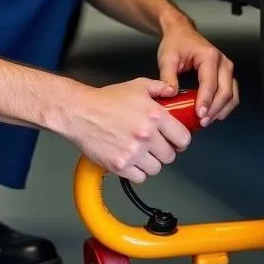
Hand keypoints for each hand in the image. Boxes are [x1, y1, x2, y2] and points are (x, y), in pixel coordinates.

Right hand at [65, 78, 191, 183]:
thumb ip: (159, 87)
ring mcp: (133, 152)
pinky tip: (131, 160)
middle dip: (164, 151)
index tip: (176, 141)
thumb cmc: (106, 100)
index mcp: (155, 115)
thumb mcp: (136, 86)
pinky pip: (140, 177)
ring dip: (150, 163)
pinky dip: (136, 172)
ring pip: (156, 169)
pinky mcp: (120, 165)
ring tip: (141, 153)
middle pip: (170, 156)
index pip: (183, 138)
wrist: (80, 112)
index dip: (181, 141)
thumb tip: (172, 91)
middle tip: (155, 146)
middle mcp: (146, 135)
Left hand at [157, 22, 238, 126]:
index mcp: (209, 56)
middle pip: (226, 91)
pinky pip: (231, 93)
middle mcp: (222, 62)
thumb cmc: (176, 43)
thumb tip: (171, 93)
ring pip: (232, 94)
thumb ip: (167, 76)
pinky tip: (213, 114)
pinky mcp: (225, 75)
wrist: (181, 33)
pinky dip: (224, 106)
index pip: (210, 83)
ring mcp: (226, 68)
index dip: (206, 101)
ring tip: (207, 120)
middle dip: (215, 109)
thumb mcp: (167, 58)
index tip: (199, 114)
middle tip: (202, 121)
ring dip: (221, 110)